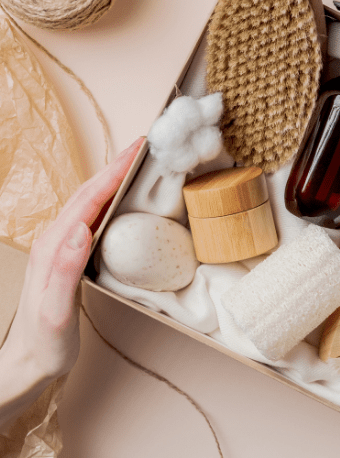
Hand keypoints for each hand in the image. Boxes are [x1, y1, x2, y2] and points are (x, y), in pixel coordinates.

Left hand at [0, 137, 143, 428]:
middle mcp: (56, 240)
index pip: (88, 200)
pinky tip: (121, 198)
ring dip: (113, 178)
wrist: (28, 360)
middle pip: (89, 192)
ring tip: (136, 163)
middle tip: (143, 148)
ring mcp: (62, 245)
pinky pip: (92, 216)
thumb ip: (64, 270)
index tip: (136, 152)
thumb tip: (81, 230)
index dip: (113, 173)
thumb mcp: (55, 312)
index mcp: (54, 247)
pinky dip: (109, 198)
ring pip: (90, 201)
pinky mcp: (70, 253)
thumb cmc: (45, 341)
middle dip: (116, 166)